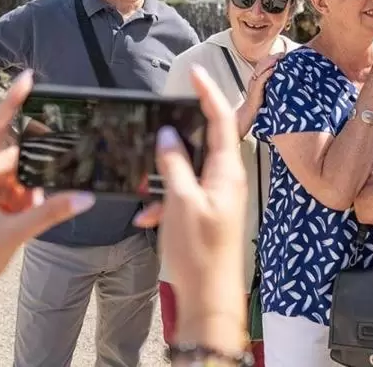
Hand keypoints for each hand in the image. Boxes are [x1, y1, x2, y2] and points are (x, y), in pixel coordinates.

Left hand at [0, 70, 94, 309]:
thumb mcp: (12, 235)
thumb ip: (49, 213)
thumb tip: (84, 198)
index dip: (12, 101)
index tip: (26, 77)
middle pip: (9, 159)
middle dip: (34, 167)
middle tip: (60, 165)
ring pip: (9, 181)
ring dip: (27, 192)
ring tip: (38, 208)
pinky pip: (4, 198)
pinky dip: (20, 205)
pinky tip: (30, 220)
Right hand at [132, 65, 247, 355]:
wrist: (209, 300)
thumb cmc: (200, 254)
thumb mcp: (181, 202)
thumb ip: (174, 164)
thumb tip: (167, 134)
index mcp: (227, 171)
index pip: (222, 119)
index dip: (209, 92)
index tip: (195, 72)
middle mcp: (226, 179)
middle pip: (206, 139)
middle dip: (181, 131)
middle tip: (160, 119)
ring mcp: (217, 195)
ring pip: (189, 167)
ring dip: (165, 171)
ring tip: (146, 180)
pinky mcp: (205, 212)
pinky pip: (182, 192)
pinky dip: (163, 200)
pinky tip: (147, 216)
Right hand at [236, 53, 282, 135]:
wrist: (247, 117)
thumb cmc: (257, 108)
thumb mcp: (266, 94)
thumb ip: (272, 86)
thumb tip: (286, 83)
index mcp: (257, 80)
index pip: (264, 65)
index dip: (273, 58)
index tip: (283, 55)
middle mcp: (254, 80)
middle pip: (263, 64)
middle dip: (273, 57)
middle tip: (283, 54)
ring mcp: (254, 85)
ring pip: (261, 69)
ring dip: (271, 62)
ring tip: (279, 57)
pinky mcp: (255, 91)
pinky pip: (260, 79)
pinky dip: (267, 73)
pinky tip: (274, 69)